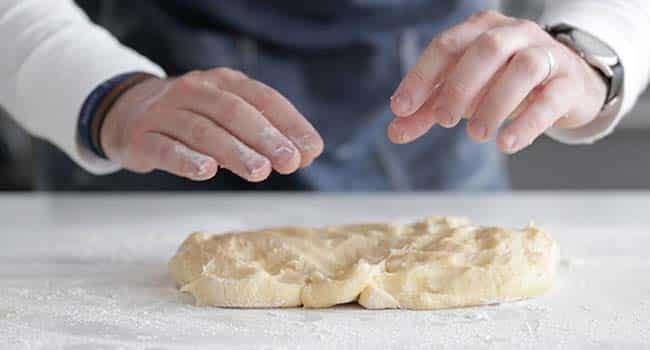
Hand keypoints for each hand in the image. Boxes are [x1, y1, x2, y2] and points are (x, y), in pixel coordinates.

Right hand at [101, 68, 323, 180]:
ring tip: (259, 171)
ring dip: (234, 152)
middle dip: (265, 138)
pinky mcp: (141, 137)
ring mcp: (165, 112)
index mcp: (223, 82)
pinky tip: (206, 172)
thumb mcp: (227, 114)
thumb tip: (305, 154)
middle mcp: (195, 91)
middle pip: (234, 112)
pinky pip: (165, 148)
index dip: (290, 123)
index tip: (311, 149)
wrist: (126, 111)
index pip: (263, 98)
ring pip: (202, 131)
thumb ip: (263, 132)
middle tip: (288, 162)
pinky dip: (186, 160)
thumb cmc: (191, 117)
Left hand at [389, 10, 606, 153]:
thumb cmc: (505, 84)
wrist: (567, 86)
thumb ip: (430, 109)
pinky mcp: (569, 82)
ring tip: (477, 134)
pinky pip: (551, 98)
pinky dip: (527, 122)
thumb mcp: (465, 93)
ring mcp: (547, 54)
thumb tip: (395, 131)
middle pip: (486, 48)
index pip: (446, 45)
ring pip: (523, 68)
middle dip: (460, 86)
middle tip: (444, 120)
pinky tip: (507, 144)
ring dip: (495, 103)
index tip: (402, 109)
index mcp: (482, 29)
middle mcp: (515, 33)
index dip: (421, 76)